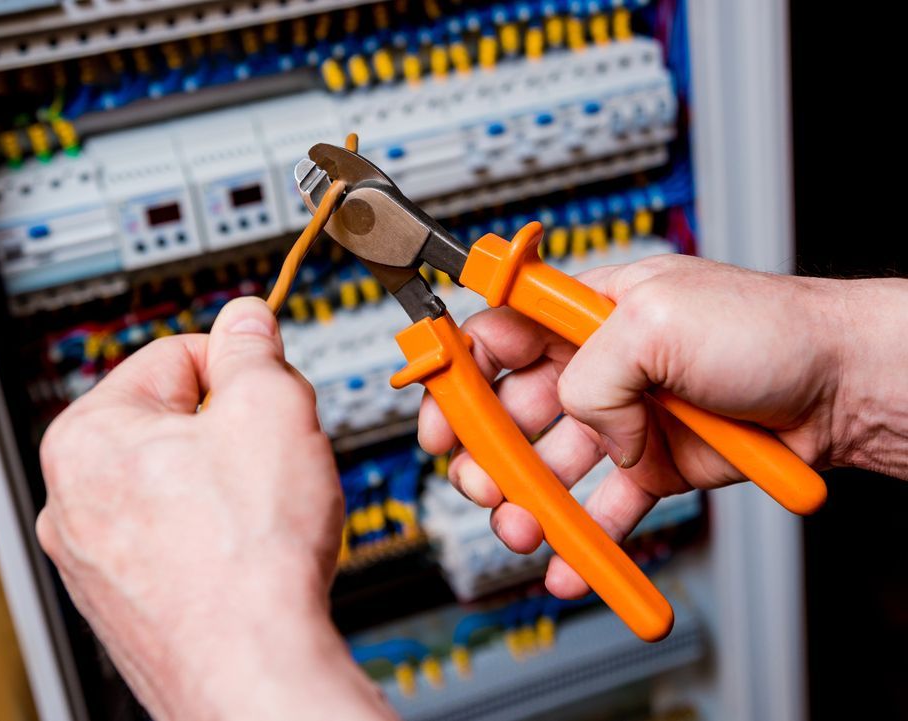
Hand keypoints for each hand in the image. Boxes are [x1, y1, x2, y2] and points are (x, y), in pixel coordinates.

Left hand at [37, 298, 393, 720]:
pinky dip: (216, 535)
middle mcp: (72, 497)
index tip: (273, 382)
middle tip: (278, 453)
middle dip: (234, 427)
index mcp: (89, 435)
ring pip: (178, 483)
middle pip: (174, 421)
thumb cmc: (252, 552)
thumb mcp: (271, 408)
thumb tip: (246, 320)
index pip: (175, 355)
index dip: (241, 364)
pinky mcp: (125, 601)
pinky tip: (251, 553)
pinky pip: (176, 538)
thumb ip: (254, 349)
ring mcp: (94, 557)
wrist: (254, 668)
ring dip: (228, 482)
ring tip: (268, 511)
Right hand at [418, 254, 907, 598]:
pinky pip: (603, 507)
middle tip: (477, 479)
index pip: (499, 336)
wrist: (839, 389)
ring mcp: (622, 420)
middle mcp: (597, 365)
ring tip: (522, 527)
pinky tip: (568, 563)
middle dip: (484, 448)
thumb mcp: (662, 319)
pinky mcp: (651, 467)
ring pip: (550, 466)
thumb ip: (594, 374)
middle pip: (512, 410)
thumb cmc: (768, 328)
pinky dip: (583, 538)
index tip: (437, 408)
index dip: (459, 371)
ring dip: (526, 501)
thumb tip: (586, 427)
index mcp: (587, 312)